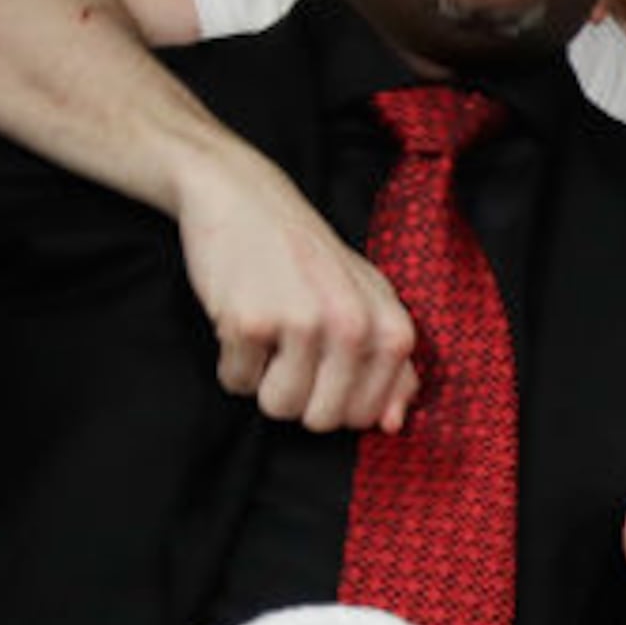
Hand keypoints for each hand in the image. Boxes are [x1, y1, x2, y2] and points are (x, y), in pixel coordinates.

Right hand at [174, 145, 419, 433]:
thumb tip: (393, 425)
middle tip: (289, 354)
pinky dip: (232, 362)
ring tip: (268, 337)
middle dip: (299, 398)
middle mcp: (353, 327)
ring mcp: (301, 323)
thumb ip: (392, 364)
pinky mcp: (248, 321)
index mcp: (391, 328)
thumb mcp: (369, 300)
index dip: (337, 402)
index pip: (367, 416)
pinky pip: (236, 382)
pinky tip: (240, 320)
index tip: (325, 370)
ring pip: (278, 407)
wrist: (244, 199)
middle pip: (321, 420)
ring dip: (263, 382)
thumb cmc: (310, 259)